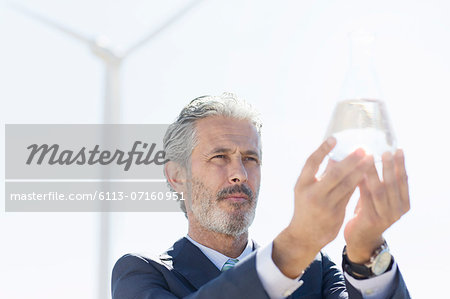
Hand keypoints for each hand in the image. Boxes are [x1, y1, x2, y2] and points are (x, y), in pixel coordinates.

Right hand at [273, 137, 371, 277]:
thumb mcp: (306, 189)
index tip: (334, 138)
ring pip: (347, 184)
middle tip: (363, 149)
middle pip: (334, 173)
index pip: (311, 162)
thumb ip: (321, 175)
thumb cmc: (306, 206)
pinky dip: (359, 184)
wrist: (305, 235)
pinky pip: (350, 195)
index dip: (322, 150)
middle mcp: (312, 194)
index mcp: (302, 184)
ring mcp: (325, 205)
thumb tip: (336, 156)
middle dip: (350, 160)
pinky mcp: (336, 214)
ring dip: (360, 171)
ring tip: (370, 159)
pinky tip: (368, 175)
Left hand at [344, 150, 409, 262]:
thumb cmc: (369, 213)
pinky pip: (366, 198)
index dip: (401, 165)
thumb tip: (376, 156)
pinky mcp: (371, 220)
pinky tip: (357, 174)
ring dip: (375, 173)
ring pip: (380, 190)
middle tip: (386, 151)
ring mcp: (385, 216)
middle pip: (393, 184)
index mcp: (404, 204)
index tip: (398, 149)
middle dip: (389, 166)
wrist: (361, 240)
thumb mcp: (379, 199)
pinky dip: (362, 185)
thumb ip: (381, 183)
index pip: (404, 180)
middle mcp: (398, 210)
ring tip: (370, 159)